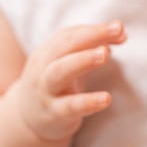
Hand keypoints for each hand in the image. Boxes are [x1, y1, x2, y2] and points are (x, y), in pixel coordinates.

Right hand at [12, 20, 126, 140]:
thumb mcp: (70, 63)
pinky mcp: (54, 114)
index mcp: (47, 52)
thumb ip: (94, 47)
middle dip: (90, 36)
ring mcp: (46, 91)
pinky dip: (88, 102)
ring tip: (105, 54)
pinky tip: (106, 98)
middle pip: (63, 46)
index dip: (95, 30)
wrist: (25, 119)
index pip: (70, 35)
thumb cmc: (56, 84)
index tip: (119, 27)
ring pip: (59, 72)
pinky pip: (70, 106)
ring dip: (83, 60)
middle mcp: (43, 67)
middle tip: (116, 31)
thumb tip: (121, 34)